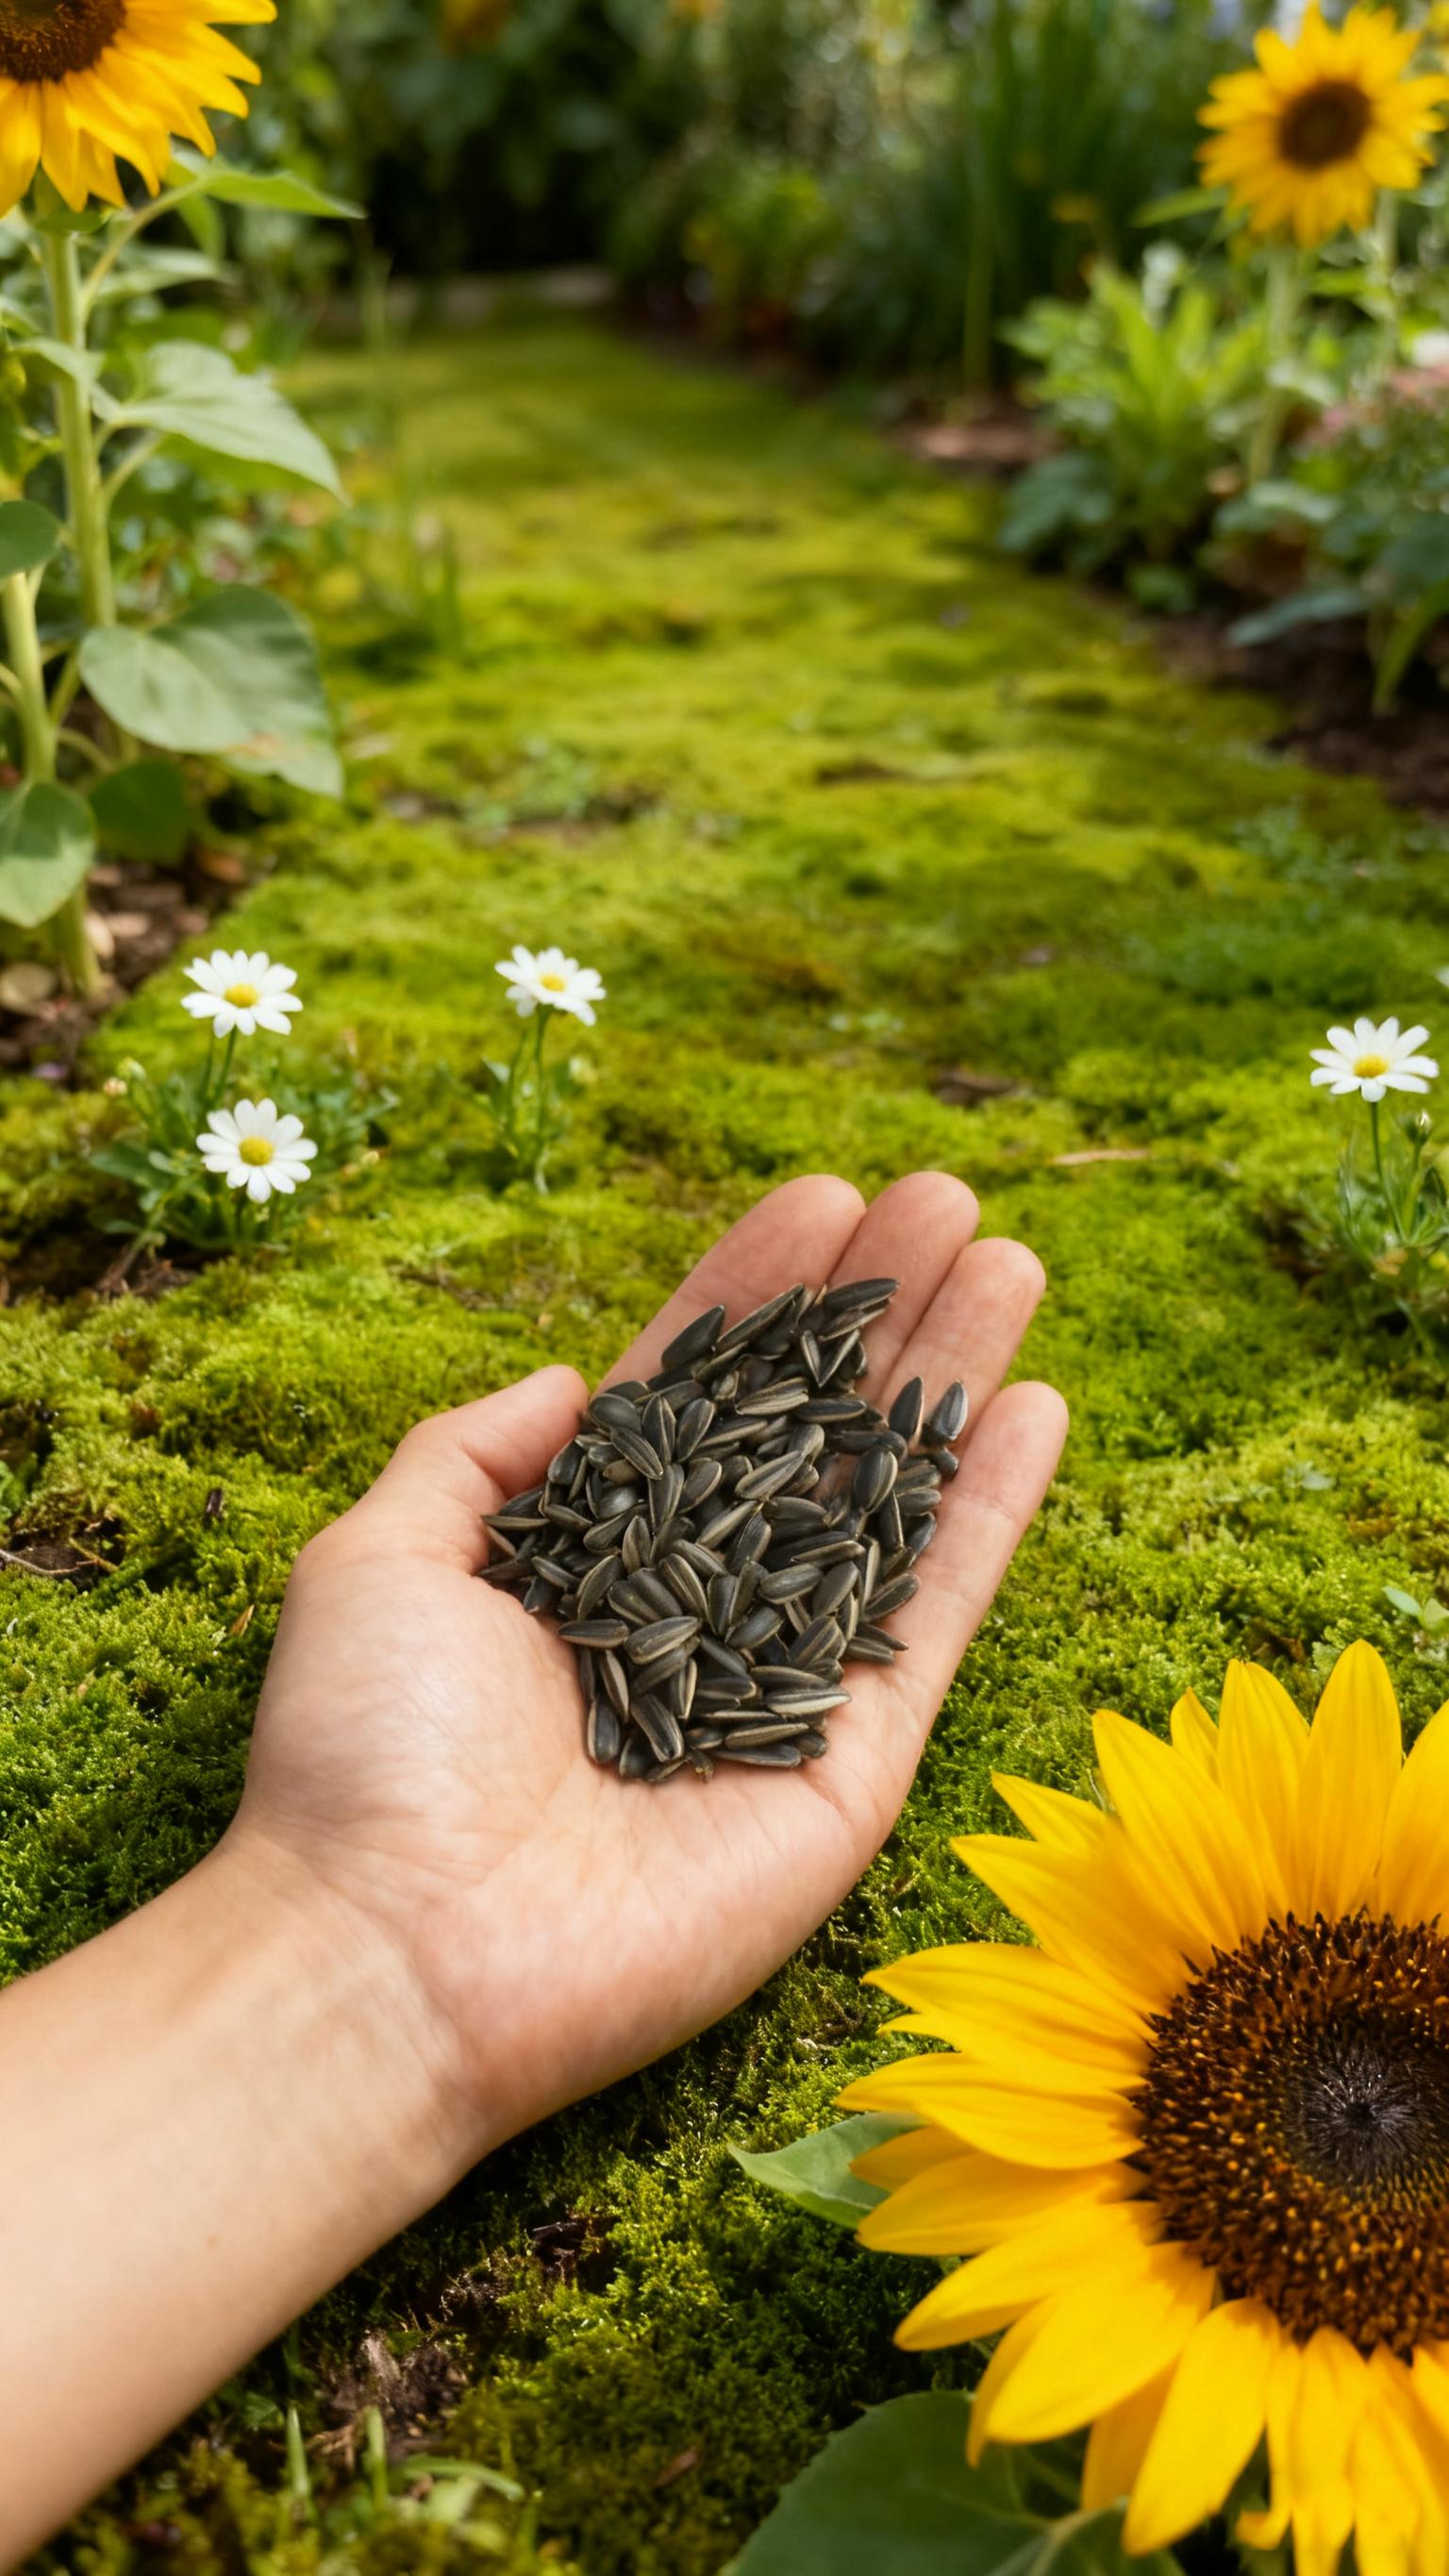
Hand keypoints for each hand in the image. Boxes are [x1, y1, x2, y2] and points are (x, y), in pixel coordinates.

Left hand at [233, 1172, 1067, 2163]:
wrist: (401, 1949)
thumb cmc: (362, 1754)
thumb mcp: (376, 1557)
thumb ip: (470, 1454)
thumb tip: (574, 1378)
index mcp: (587, 1555)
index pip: (696, 1395)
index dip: (760, 1297)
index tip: (821, 1198)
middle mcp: (694, 1607)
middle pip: (808, 1431)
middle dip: (877, 1313)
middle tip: (946, 1199)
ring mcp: (779, 1686)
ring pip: (885, 1502)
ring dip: (951, 1379)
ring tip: (1011, 1260)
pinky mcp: (847, 1768)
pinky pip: (930, 1619)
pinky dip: (985, 1516)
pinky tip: (1032, 1408)